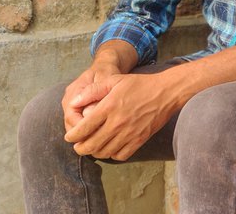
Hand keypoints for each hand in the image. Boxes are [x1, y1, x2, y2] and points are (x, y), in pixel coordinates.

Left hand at [64, 72, 179, 160]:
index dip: (72, 136)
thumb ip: (92, 90)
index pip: (83, 128)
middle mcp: (117, 123)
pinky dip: (112, 154)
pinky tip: (110, 147)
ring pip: (104, 152)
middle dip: (79, 148)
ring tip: (92, 146)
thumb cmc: (139, 84)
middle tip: (78, 145)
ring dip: (94, 152)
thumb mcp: (114, 80)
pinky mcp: (139, 140)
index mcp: (109, 107)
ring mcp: (129, 133)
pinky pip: (120, 155)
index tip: (69, 136)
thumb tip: (74, 102)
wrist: (166, 92)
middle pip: (91, 145)